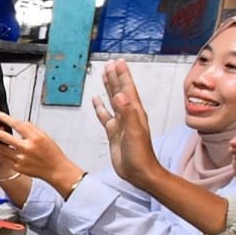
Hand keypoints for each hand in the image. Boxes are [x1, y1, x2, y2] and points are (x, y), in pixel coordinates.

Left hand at [0, 113, 85, 195]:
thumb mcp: (44, 135)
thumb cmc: (50, 152)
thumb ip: (30, 128)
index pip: (16, 124)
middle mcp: (27, 148)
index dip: (5, 118)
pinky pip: (5, 158)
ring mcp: (21, 158)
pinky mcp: (17, 167)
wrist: (55, 169)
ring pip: (2, 149)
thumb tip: (18, 123)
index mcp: (35, 138)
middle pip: (5, 137)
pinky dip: (1, 154)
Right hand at [92, 61, 162, 185]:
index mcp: (134, 112)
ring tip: (105, 75)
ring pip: (112, 100)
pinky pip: (105, 115)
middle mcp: (128, 114)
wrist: (139, 172)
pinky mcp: (113, 132)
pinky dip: (100, 106)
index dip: (123, 75)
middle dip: (115, 77)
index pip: (127, 89)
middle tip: (110, 63)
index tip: (118, 62)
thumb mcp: (134, 132)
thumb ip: (127, 113)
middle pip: (120, 91)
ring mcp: (120, 123)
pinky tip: (96, 100)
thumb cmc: (139, 154)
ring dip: (109, 87)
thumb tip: (120, 95)